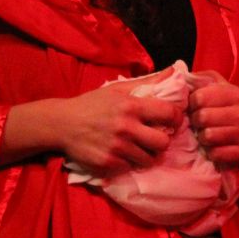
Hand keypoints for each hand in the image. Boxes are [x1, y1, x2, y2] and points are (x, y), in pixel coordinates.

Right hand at [0, 69, 181, 175]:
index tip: (172, 120)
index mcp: (131, 106)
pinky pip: (131, 167)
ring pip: (149, 159)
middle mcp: (126, 128)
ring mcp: (117, 148)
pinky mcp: (107, 164)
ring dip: (146, 154)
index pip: (168, 114)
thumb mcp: (118, 89)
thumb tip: (175, 70)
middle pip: (163, 143)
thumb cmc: (92, 104)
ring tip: (138, 147)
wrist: (62, 124)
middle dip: (162, 141)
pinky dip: (129, 162)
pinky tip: (121, 153)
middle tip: (155, 138)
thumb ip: (149, 81)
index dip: (176, 117)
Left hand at [188, 71, 238, 167]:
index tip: (195, 108)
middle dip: (196, 122)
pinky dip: (212, 153)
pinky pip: (217, 154)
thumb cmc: (225, 108)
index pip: (199, 97)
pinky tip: (215, 148)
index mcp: (234, 93)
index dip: (191, 104)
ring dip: (202, 138)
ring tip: (206, 135)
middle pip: (202, 117)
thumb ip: (199, 80)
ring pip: (208, 136)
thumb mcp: (216, 87)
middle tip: (199, 124)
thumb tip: (180, 76)